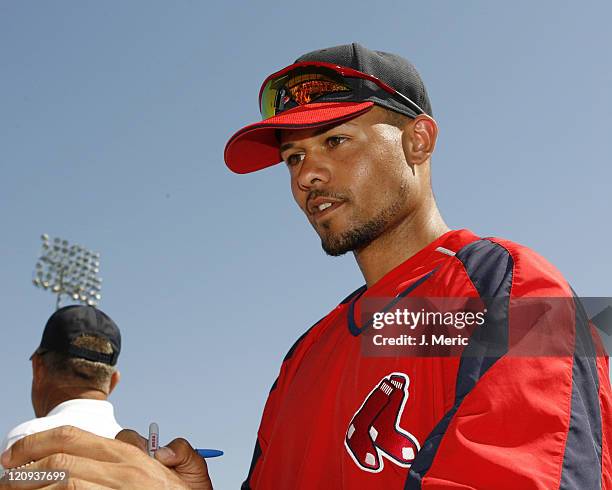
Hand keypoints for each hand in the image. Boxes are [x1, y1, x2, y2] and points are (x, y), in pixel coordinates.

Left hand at [0, 426, 211, 488]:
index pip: (72, 437)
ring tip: (9, 487)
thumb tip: (152, 446)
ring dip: (27, 484)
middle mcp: (119, 471)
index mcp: (131, 457)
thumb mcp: (190, 470)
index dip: (37, 442)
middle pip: (59, 457)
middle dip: (23, 463)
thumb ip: (176, 450)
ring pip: (59, 479)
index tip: (17, 453)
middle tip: (4, 471)